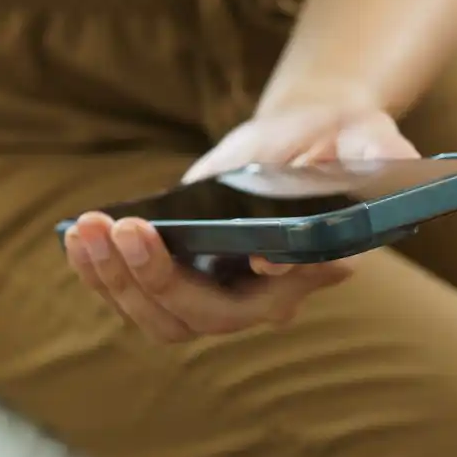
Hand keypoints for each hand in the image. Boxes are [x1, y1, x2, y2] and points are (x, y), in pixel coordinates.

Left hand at [64, 100, 415, 342]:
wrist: (306, 140)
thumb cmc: (342, 144)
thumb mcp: (369, 138)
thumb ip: (377, 156)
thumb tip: (376, 178)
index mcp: (306, 275)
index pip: (272, 300)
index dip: (252, 290)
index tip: (250, 258)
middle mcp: (255, 298)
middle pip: (195, 317)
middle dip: (153, 279)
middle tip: (126, 229)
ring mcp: (208, 290)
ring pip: (152, 314)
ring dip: (112, 278)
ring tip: (89, 230)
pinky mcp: (172, 274)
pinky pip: (126, 292)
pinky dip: (97, 270)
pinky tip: (78, 235)